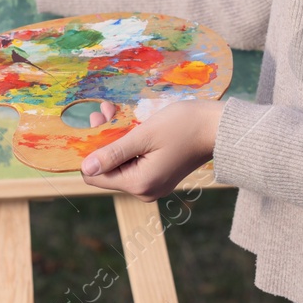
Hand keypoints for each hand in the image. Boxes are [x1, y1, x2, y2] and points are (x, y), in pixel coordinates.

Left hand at [78, 100, 223, 201]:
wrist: (217, 128)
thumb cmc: (182, 127)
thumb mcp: (144, 135)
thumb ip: (113, 153)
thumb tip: (85, 168)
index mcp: (140, 183)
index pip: (96, 177)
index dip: (90, 152)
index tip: (91, 126)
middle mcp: (145, 190)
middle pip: (108, 169)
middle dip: (103, 141)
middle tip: (103, 112)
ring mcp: (153, 184)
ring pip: (120, 163)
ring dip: (115, 138)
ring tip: (112, 111)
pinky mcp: (160, 175)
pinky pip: (134, 161)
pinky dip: (129, 143)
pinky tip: (128, 122)